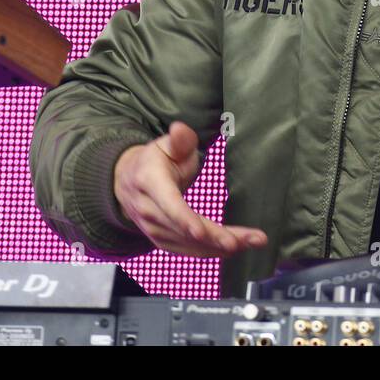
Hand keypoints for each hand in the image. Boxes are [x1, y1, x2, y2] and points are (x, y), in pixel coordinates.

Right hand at [112, 120, 267, 256]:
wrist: (128, 182)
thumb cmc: (154, 161)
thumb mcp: (165, 145)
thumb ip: (179, 139)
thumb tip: (181, 129)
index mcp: (149, 182)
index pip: (168, 204)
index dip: (184, 219)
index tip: (201, 231)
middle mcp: (148, 210)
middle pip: (184, 229)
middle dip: (215, 236)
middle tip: (245, 240)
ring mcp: (153, 229)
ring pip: (188, 243)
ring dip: (220, 246)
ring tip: (251, 242)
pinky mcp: (162, 241)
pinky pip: (187, 250)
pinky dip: (211, 251)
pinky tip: (233, 248)